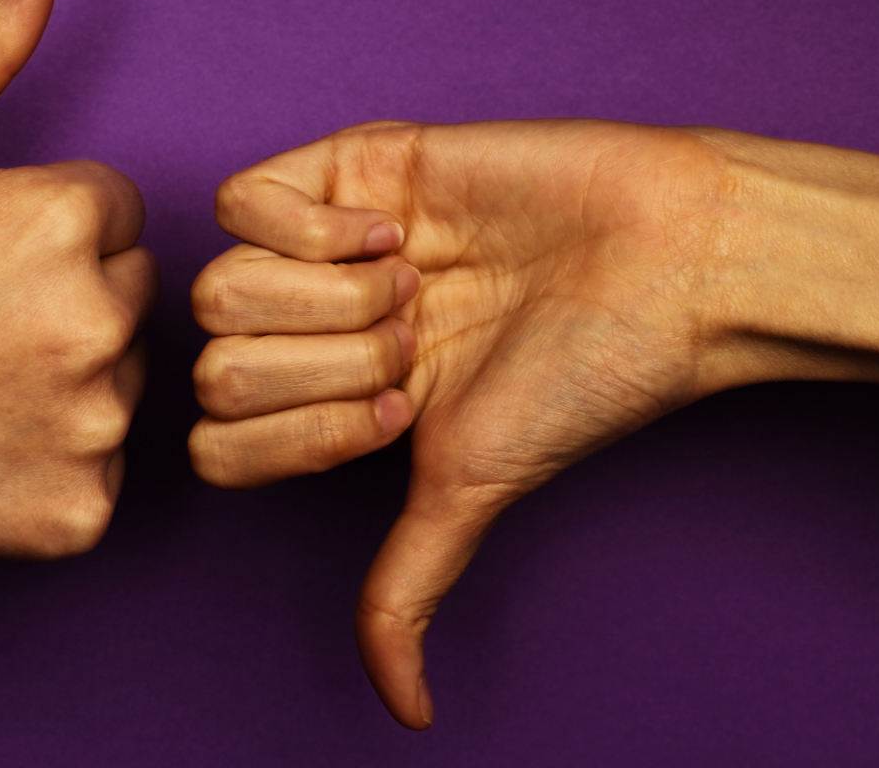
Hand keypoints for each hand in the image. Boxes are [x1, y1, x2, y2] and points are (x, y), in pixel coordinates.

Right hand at [0, 0, 156, 764]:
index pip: (113, 205)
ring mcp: (93, 427)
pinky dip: (52, 463)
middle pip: (127, 287)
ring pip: (122, 377)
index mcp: (63, 217)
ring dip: (67, 378)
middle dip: (63, 294)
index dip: (36, 225)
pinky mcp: (81, 513)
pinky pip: (100, 466)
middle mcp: (98, 322)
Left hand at [190, 120, 746, 727]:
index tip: (399, 415)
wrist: (662, 261)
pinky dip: (312, 230)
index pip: (217, 446)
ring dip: (329, 301)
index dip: (298, 438)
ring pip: (219, 289)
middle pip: (216, 368)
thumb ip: (405, 588)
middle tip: (421, 345)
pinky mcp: (337, 166)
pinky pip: (236, 201)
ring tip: (416, 286)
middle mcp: (311, 330)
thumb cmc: (577, 377)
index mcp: (328, 405)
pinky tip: (395, 231)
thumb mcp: (469, 491)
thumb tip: (404, 716)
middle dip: (330, 369)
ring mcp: (316, 248)